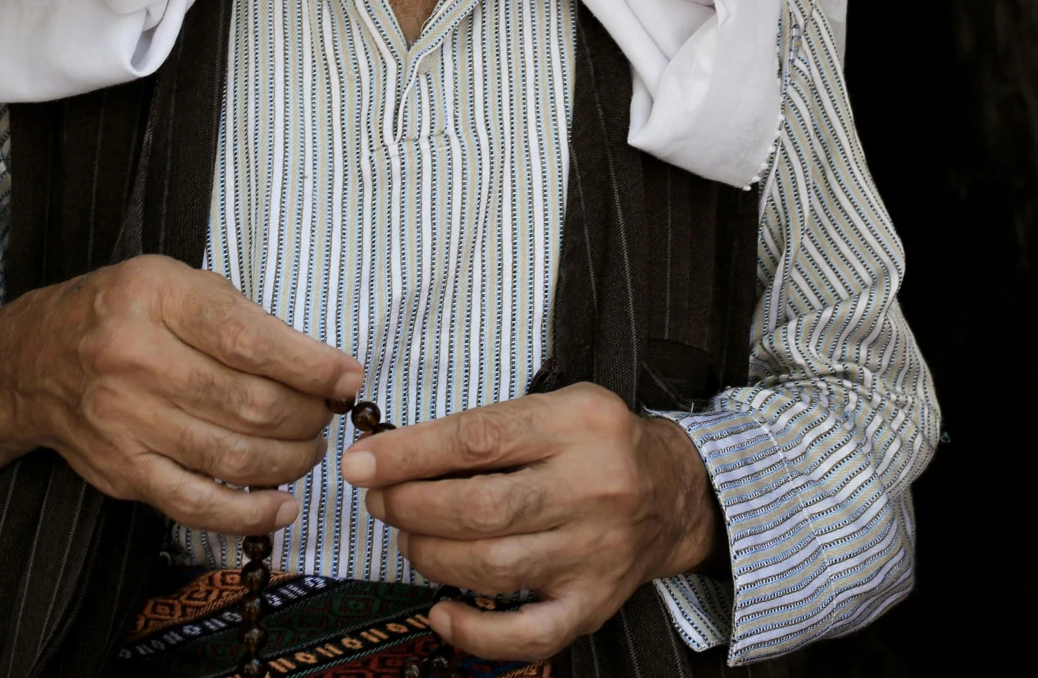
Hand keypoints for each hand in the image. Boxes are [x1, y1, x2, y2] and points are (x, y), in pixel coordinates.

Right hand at [0, 254, 364, 535]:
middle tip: (326, 415)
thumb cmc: (122, 313)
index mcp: (154, 299)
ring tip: (310, 450)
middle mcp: (134, 359)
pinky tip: (282, 505)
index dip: (310, 365)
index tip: (348, 377)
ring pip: (231, 456)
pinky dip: (248, 512)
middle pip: (249, 404)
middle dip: (307, 416)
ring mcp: (123, 421)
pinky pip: (195, 504)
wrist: (33, 360)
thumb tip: (320, 368)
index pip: (249, 339)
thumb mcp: (174, 283)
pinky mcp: (121, 472)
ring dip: (290, 461)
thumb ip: (240, 317)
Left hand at [341, 384, 722, 660]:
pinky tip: (441, 610)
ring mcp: (594, 553)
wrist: (675, 494)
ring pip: (493, 567)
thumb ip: (489, 427)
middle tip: (382, 502)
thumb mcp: (558, 405)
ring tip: (409, 538)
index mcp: (577, 425)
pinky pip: (528, 633)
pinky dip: (474, 631)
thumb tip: (397, 456)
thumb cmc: (598, 445)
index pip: (477, 441)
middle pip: (480, 508)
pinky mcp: (594, 603)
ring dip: (430, 555)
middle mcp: (591, 489)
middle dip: (412, 507)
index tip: (362, 465)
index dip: (408, 455)